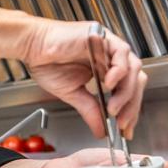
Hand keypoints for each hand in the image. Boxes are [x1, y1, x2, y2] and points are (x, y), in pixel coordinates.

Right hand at [22, 20, 146, 138]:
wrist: (31, 46)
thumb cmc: (47, 63)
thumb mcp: (73, 94)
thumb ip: (90, 110)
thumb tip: (101, 131)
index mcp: (107, 69)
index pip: (130, 91)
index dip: (131, 111)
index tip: (127, 130)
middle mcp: (111, 57)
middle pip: (136, 81)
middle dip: (132, 105)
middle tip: (122, 123)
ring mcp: (109, 45)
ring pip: (133, 68)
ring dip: (126, 92)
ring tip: (113, 108)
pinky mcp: (103, 36)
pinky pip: (121, 52)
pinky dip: (119, 71)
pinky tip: (109, 85)